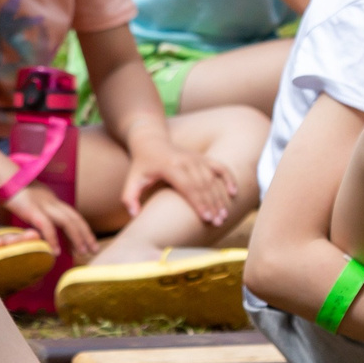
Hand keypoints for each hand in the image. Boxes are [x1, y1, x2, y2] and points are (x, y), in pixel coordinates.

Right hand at [0, 183, 100, 263]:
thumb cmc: (8, 187)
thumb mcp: (27, 200)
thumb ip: (35, 211)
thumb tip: (37, 227)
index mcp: (51, 198)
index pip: (71, 214)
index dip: (81, 229)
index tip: (87, 242)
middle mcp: (51, 200)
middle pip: (75, 218)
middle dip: (86, 234)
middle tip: (94, 249)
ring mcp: (43, 204)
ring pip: (67, 222)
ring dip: (77, 238)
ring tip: (82, 252)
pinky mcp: (31, 209)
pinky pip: (46, 226)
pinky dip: (53, 239)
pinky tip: (56, 252)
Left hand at [122, 138, 239, 227]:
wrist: (150, 140)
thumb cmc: (141, 165)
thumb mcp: (131, 180)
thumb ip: (129, 198)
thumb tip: (134, 214)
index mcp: (170, 166)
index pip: (188, 186)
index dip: (198, 203)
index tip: (206, 218)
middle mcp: (185, 161)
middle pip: (203, 184)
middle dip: (212, 204)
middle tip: (218, 222)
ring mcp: (195, 158)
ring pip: (212, 178)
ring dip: (219, 197)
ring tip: (224, 215)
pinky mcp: (202, 158)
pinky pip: (219, 167)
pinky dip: (228, 178)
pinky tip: (233, 193)